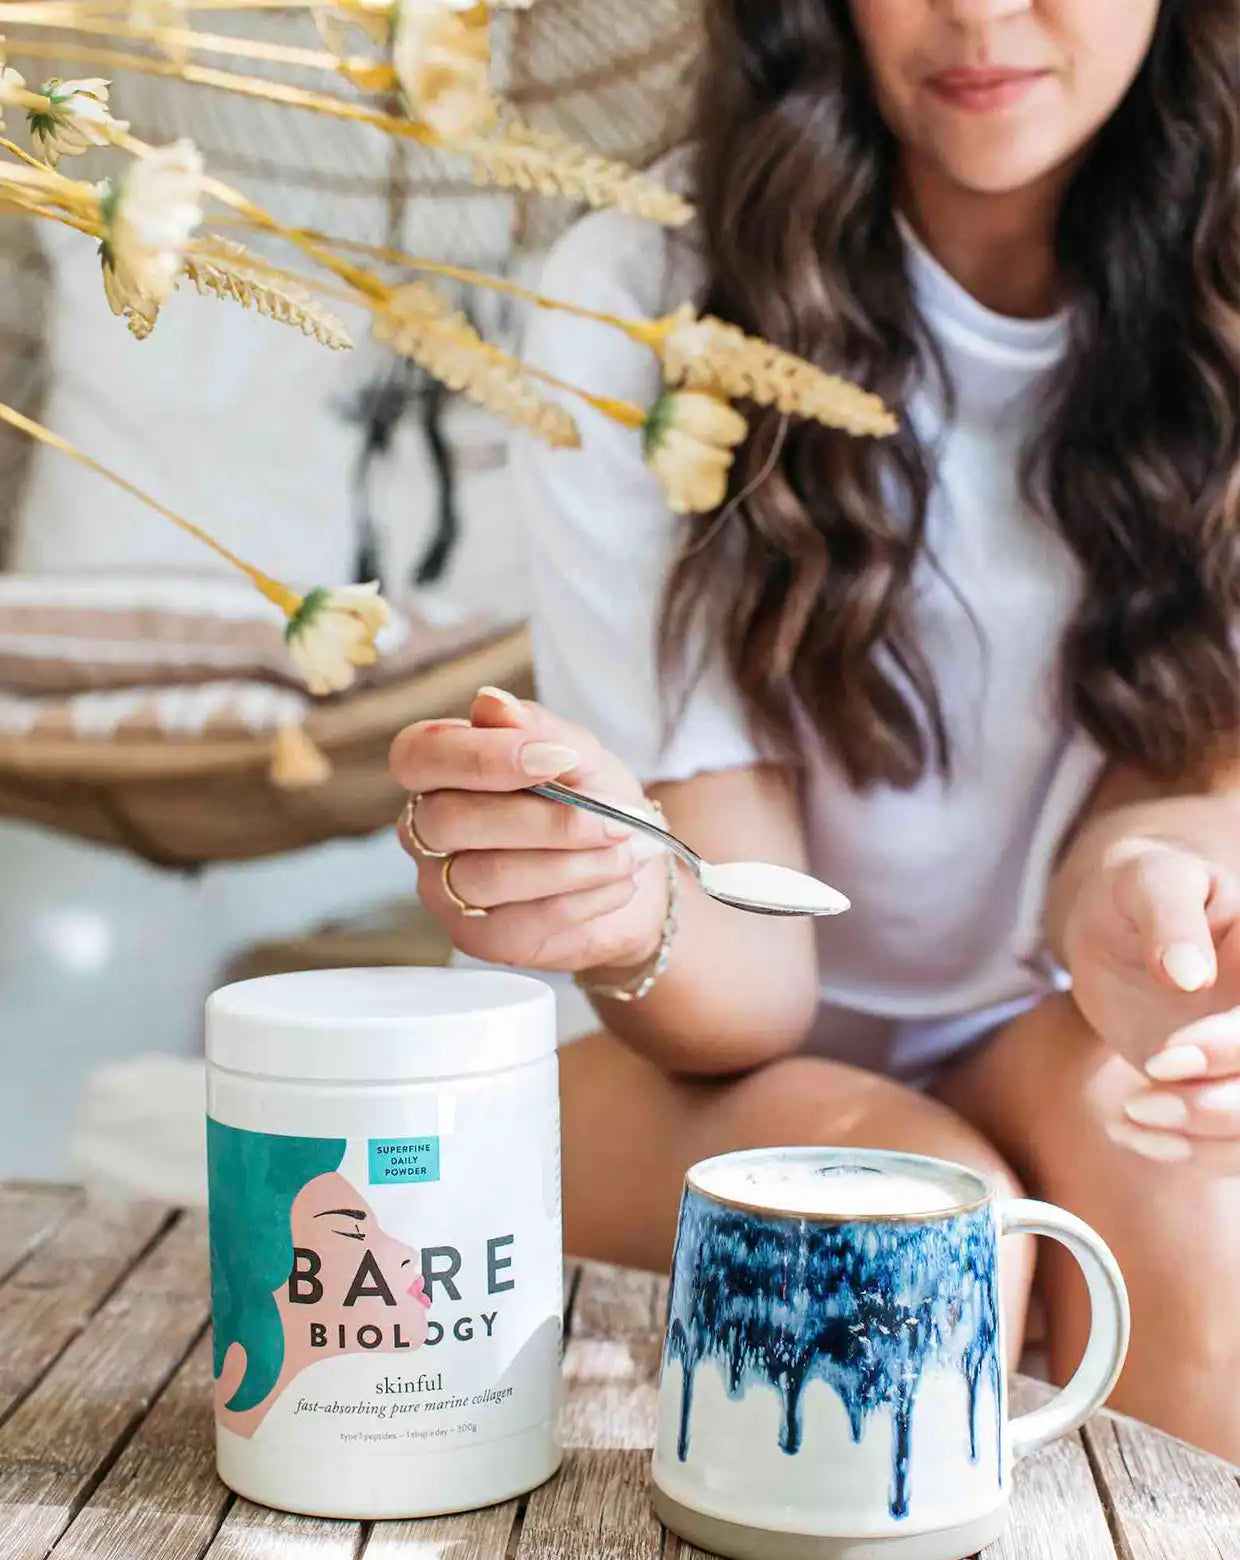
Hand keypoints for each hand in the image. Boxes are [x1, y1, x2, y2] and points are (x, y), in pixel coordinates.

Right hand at [389, 688, 668, 976]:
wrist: (630, 868)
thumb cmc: (590, 798)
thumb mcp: (578, 754)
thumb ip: (537, 729)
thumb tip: (490, 703)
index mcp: (437, 769)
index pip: (418, 756)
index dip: (481, 757)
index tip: (556, 758)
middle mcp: (425, 830)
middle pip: (448, 821)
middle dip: (543, 820)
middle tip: (612, 820)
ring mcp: (445, 890)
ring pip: (486, 876)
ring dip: (570, 863)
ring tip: (623, 850)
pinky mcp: (479, 938)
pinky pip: (521, 921)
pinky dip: (582, 898)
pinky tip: (617, 881)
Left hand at [1064, 837, 1239, 1164]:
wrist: (1114, 924)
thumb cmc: (1134, 889)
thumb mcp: (1147, 880)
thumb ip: (1170, 916)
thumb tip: (1190, 973)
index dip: (1232, 1050)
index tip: (1166, 1057)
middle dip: (1221, 1107)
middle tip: (1140, 1101)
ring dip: (1205, 1138)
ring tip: (1131, 1114)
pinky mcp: (1228, 1087)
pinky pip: (1232, 1145)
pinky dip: (1189, 1153)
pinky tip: (1131, 1133)